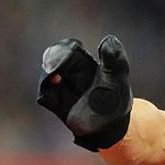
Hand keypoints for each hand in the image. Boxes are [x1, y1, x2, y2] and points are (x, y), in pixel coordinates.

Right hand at [36, 35, 132, 151]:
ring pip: (47, 76)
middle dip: (53, 59)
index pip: (69, 49)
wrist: (111, 126)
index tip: (71, 51)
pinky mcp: (56, 104)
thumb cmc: (116, 100)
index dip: (66, 49)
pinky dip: (46, 92)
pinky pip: (45, 96)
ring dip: (48, 75)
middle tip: (55, 67)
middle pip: (53, 58)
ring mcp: (61, 88)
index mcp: (84, 63)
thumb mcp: (119, 78)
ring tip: (54, 75)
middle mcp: (69, 73)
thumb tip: (109, 38)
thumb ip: (116, 60)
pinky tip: (53, 88)